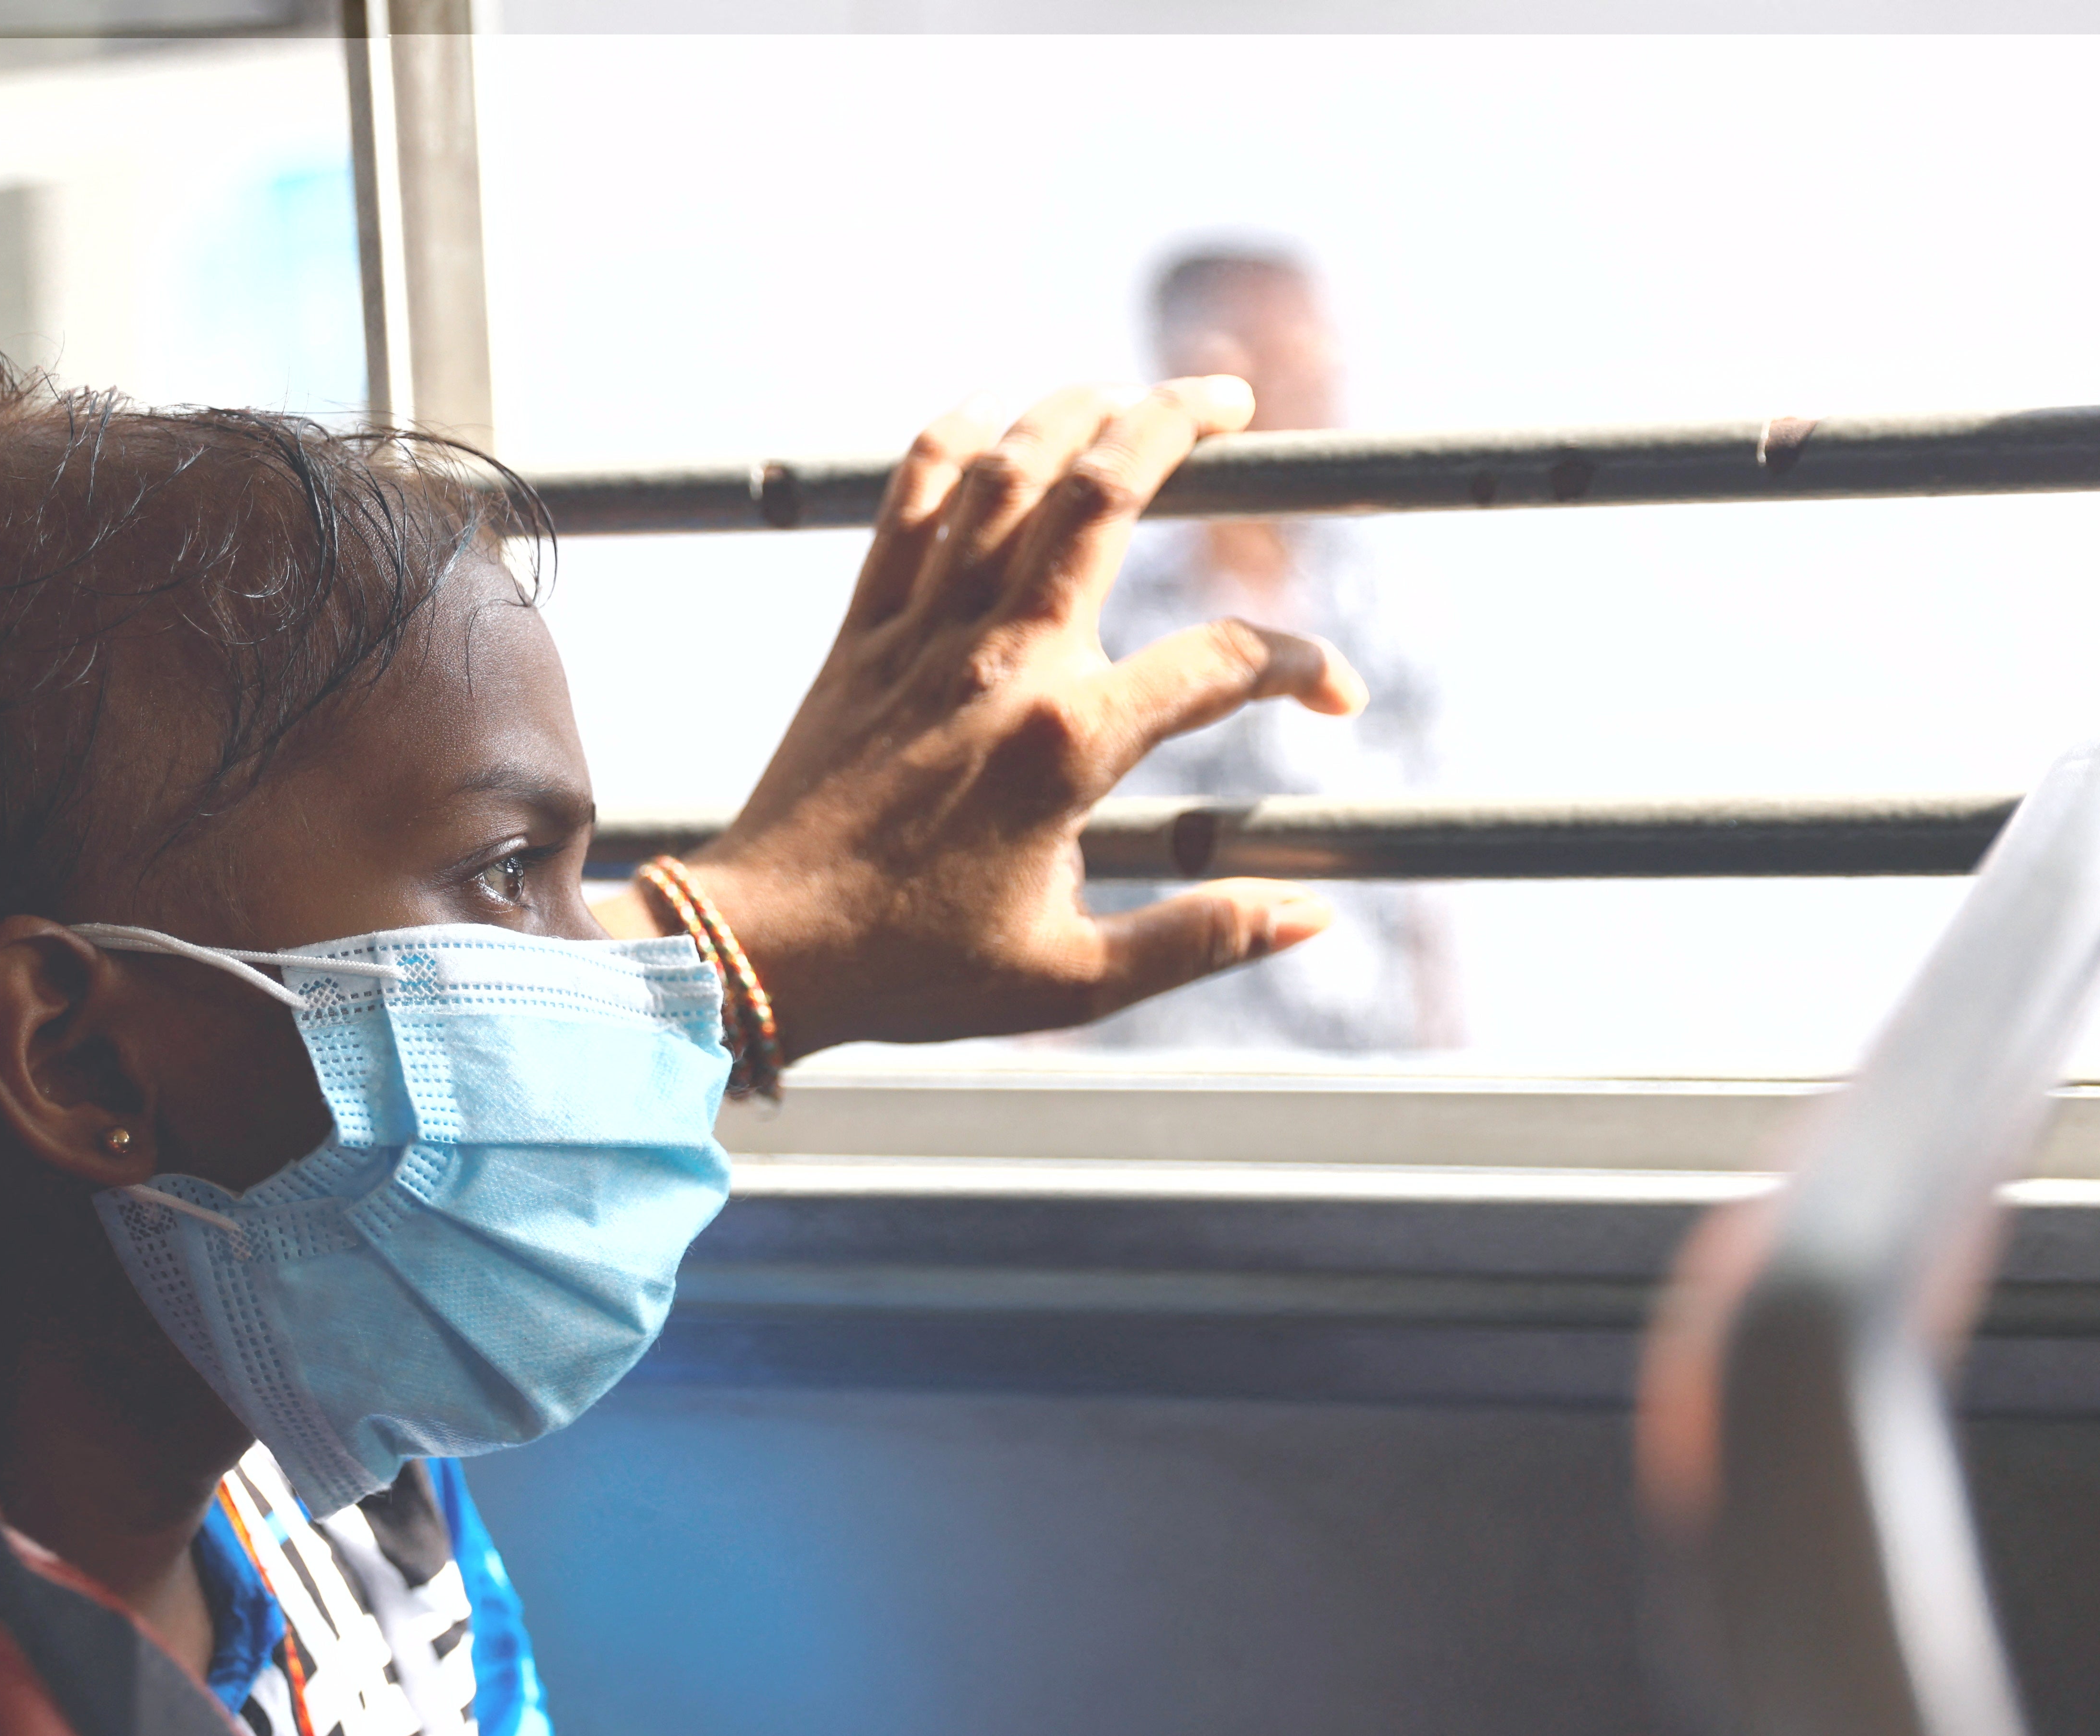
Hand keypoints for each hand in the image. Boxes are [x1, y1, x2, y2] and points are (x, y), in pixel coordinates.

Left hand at [616, 379, 1363, 1060]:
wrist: (764, 952)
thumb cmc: (917, 972)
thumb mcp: (1075, 980)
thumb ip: (1202, 939)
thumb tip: (1316, 919)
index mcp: (1068, 747)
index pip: (1222, 665)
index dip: (1303, 668)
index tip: (1336, 693)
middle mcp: (1002, 663)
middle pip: (1106, 493)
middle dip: (1179, 422)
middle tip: (1236, 399)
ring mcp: (924, 636)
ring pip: (1008, 472)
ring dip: (1075, 408)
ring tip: (1130, 391)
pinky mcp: (861, 633)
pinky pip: (907, 501)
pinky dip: (954, 438)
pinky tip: (996, 407)